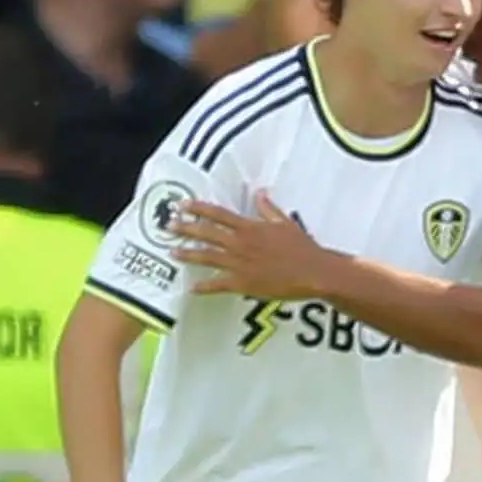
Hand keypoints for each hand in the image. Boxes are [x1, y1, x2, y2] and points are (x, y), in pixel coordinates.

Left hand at [170, 191, 329, 300]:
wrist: (313, 272)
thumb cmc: (302, 247)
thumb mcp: (286, 223)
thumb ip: (269, 209)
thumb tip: (259, 192)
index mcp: (250, 227)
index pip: (218, 214)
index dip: (199, 209)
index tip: (183, 205)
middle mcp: (241, 243)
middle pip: (207, 233)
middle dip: (185, 229)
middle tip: (168, 226)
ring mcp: (240, 264)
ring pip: (207, 257)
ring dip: (188, 254)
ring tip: (172, 252)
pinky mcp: (243, 283)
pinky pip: (218, 284)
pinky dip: (204, 287)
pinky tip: (191, 288)